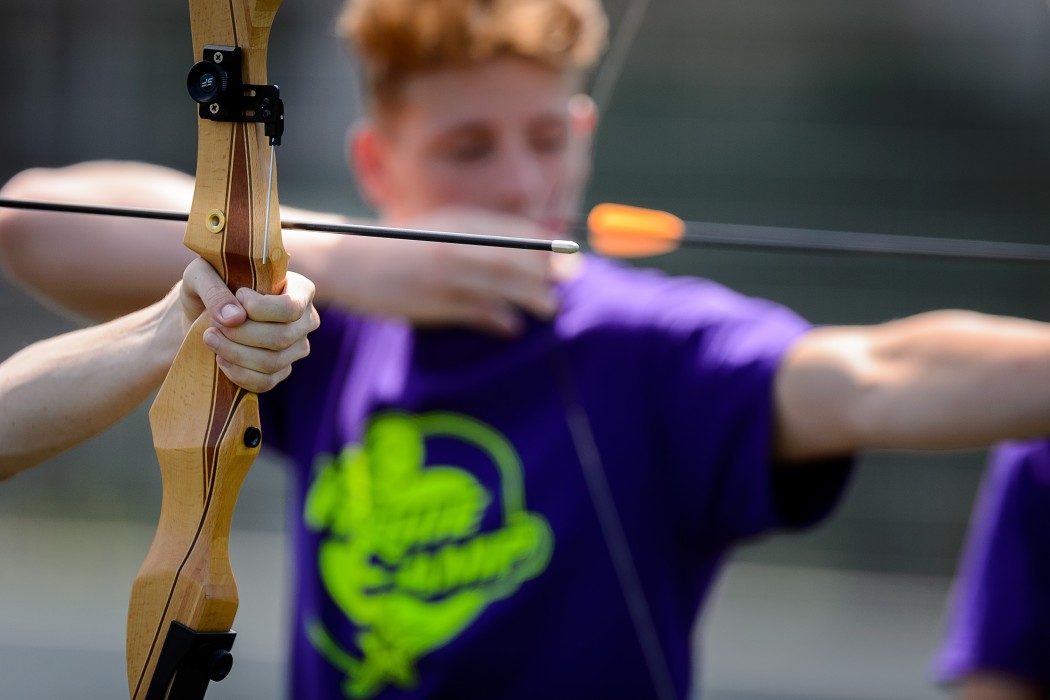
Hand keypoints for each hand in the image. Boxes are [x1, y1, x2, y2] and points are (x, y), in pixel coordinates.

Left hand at [176, 258, 319, 391]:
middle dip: (241, 335)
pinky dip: (239, 374)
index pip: (290, 308)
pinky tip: (221, 359)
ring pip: (273, 362)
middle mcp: (306, 320)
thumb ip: (215, 290)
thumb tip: (234, 319)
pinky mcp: (282, 370)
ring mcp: (297, 348)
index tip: (235, 296)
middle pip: (282, 337)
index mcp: (300, 289)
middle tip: (213, 326)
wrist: (203, 312)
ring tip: (211, 339)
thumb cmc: (209, 285)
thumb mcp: (202, 274)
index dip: (259, 308)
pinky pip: (266, 382)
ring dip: (235, 354)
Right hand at [305, 207, 564, 336]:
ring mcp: (445, 275)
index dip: (546, 245)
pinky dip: (500, 319)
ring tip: (548, 308)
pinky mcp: (434, 303)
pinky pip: (477, 312)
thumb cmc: (398, 247)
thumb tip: (521, 250)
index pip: (515, 231)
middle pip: (515, 259)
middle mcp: (455, 245)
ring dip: (531, 297)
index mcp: (458, 223)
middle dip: (546, 272)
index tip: (568, 257)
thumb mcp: (439, 231)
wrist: (346, 261)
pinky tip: (512, 327)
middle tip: (568, 284)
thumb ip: (476, 238)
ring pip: (502, 286)